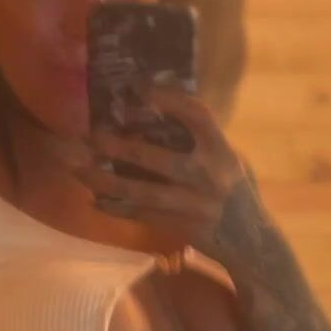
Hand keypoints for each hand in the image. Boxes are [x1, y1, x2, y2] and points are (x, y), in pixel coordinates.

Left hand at [64, 86, 259, 261]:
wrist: (253, 243)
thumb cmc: (237, 193)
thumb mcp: (230, 162)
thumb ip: (202, 142)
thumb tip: (159, 110)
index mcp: (223, 153)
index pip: (197, 116)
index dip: (168, 98)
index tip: (137, 87)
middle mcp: (209, 177)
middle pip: (153, 157)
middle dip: (116, 147)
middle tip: (89, 136)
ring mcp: (194, 205)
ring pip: (139, 191)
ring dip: (104, 180)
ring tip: (77, 169)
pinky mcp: (182, 227)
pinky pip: (141, 215)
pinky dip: (116, 208)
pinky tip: (96, 200)